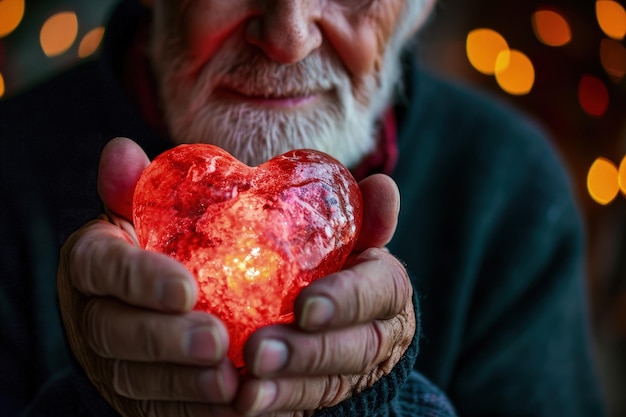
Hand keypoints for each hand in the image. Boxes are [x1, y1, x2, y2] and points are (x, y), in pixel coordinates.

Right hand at [57, 138, 239, 416]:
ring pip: (138, 380)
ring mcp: (114, 361)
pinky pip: (163, 410)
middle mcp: (95, 314)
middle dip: (166, 341)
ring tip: (231, 384)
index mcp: (93, 262)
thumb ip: (138, 188)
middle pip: (117, 333)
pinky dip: (198, 412)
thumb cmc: (157, 249)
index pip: (104, 268)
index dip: (139, 280)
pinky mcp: (139, 396)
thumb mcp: (145, 216)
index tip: (186, 288)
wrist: (149, 307)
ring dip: (184, 386)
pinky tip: (236, 407)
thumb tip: (121, 149)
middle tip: (218, 342)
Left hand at [235, 174, 416, 415]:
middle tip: (258, 353)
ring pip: (328, 387)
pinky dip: (276, 410)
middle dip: (308, 354)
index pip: (379, 294)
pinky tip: (242, 407)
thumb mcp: (350, 236)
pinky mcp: (323, 395)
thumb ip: (363, 215)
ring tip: (245, 393)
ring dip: (287, 391)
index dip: (346, 301)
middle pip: (354, 350)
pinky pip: (304, 409)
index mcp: (387, 288)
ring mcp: (352, 372)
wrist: (339, 312)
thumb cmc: (337, 263)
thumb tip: (383, 187)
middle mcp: (378, 335)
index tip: (305, 306)